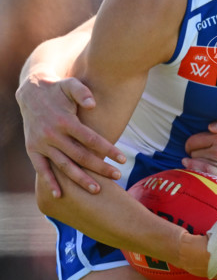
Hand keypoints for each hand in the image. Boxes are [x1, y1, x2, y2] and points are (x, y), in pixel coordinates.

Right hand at [16, 74, 125, 196]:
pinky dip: (49, 182)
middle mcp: (53, 134)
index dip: (108, 150)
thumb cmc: (58, 90)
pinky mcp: (33, 150)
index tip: (123, 159)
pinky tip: (60, 195)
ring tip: (97, 190)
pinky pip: (41, 169)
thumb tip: (93, 104)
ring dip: (80, 179)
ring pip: (64, 166)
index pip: (91, 139)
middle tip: (117, 176)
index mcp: (65, 120)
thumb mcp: (70, 84)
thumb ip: (82, 92)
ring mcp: (42, 144)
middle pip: (80, 156)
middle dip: (100, 168)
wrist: (31, 92)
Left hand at [183, 116, 216, 189]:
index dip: (192, 144)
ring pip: (197, 170)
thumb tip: (210, 126)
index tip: (195, 148)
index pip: (193, 141)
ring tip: (196, 168)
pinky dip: (202, 179)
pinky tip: (203, 178)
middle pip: (193, 155)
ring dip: (194, 168)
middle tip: (198, 157)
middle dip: (193, 155)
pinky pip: (209, 181)